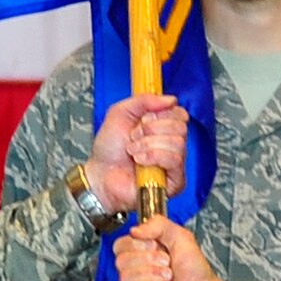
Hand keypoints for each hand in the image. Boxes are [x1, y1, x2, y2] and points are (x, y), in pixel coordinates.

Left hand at [85, 94, 188, 212]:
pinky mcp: (175, 180)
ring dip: (148, 145)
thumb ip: (143, 100)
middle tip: (134, 137)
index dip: (162, 114)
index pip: (180, 114)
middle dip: (152, 130)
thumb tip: (170, 99)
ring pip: (177, 143)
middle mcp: (171, 144)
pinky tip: (140, 162)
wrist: (100, 174)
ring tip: (133, 151)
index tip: (143, 119)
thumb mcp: (120, 113)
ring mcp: (174, 163)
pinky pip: (174, 160)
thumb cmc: (109, 149)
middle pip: (180, 127)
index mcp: (163, 127)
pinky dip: (153, 157)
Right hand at [115, 216, 244, 280]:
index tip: (156, 246)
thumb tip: (135, 229)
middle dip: (148, 260)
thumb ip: (158, 224)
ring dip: (151, 275)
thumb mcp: (180, 236)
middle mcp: (134, 273)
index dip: (138, 244)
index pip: (121, 245)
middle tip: (166, 264)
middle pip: (121, 260)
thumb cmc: (194, 271)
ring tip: (167, 278)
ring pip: (125, 277)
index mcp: (140, 255)